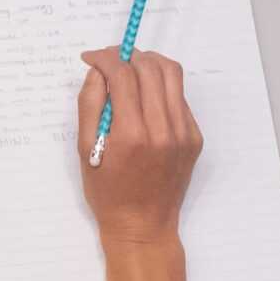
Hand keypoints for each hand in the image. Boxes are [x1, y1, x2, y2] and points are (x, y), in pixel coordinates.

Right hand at [77, 47, 201, 246]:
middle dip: (126, 55)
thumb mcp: (85, 149)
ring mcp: (184, 133)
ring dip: (148, 64)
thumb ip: (90, 105)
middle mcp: (164, 130)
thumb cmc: (107, 191)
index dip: (104, 58)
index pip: (122, 75)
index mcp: (132, 134)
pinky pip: (179, 99)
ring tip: (129, 69)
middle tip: (108, 60)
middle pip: (151, 68)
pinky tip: (144, 99)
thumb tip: (97, 72)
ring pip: (172, 76)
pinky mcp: (195, 138)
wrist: (143, 225)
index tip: (90, 57)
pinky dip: (160, 88)